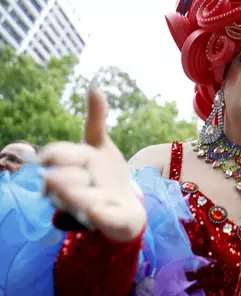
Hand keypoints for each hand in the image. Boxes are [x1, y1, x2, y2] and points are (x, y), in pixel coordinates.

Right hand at [39, 82, 145, 241]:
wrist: (125, 206)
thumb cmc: (105, 174)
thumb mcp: (100, 144)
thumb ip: (95, 118)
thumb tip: (94, 83)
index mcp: (68, 169)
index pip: (56, 157)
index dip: (55, 155)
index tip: (50, 157)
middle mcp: (72, 190)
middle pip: (62, 181)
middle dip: (66, 177)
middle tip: (75, 174)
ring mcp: (88, 207)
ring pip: (78, 201)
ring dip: (80, 195)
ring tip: (90, 190)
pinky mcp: (108, 221)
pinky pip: (101, 218)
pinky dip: (98, 214)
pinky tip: (97, 209)